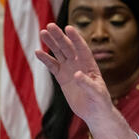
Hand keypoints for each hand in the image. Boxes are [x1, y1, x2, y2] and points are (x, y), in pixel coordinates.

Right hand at [35, 23, 136, 138]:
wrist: (95, 113)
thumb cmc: (101, 102)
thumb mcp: (97, 94)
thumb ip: (87, 84)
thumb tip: (77, 74)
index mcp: (90, 65)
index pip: (82, 49)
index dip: (76, 38)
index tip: (68, 28)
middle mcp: (80, 64)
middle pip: (68, 47)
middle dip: (59, 37)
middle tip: (50, 25)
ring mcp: (70, 70)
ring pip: (59, 53)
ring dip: (52, 43)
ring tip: (43, 32)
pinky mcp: (62, 78)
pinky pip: (53, 66)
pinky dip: (46, 59)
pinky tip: (38, 52)